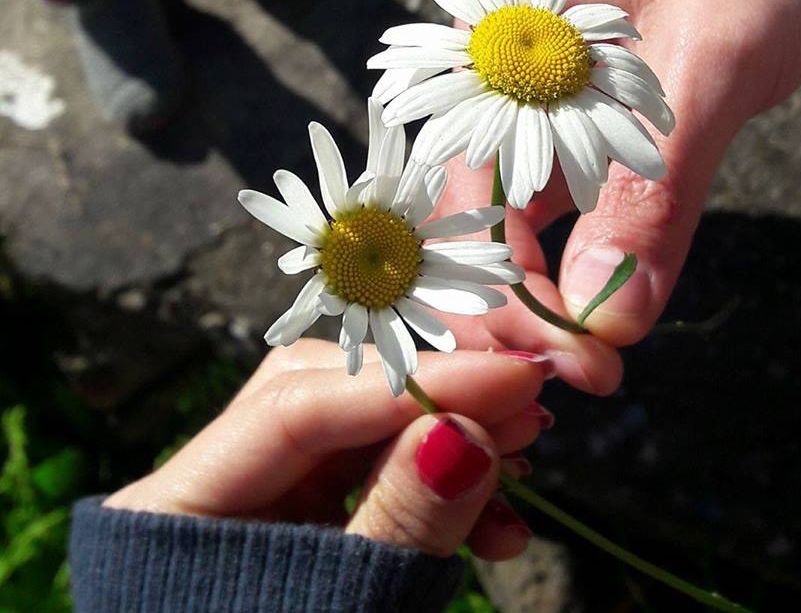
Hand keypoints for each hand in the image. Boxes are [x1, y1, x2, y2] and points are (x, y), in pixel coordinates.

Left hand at [105, 341, 551, 559]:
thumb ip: (399, 527)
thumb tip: (467, 432)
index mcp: (174, 506)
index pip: (297, 407)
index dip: (412, 387)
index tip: (513, 376)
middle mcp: (214, 479)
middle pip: (329, 395)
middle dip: (434, 399)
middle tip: (525, 404)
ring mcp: (261, 496)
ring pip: (362, 426)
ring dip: (448, 437)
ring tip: (521, 459)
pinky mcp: (307, 516)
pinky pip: (377, 472)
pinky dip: (440, 487)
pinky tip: (497, 522)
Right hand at [431, 0, 800, 391]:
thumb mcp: (709, 60)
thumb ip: (654, 185)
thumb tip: (610, 317)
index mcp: (498, 40)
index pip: (466, 179)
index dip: (495, 275)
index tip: (561, 351)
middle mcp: (502, 81)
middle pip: (470, 210)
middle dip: (510, 303)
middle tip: (583, 373)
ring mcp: (541, 111)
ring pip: (510, 222)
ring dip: (541, 298)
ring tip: (592, 360)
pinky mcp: (584, 138)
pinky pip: (562, 215)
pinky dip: (574, 270)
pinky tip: (596, 310)